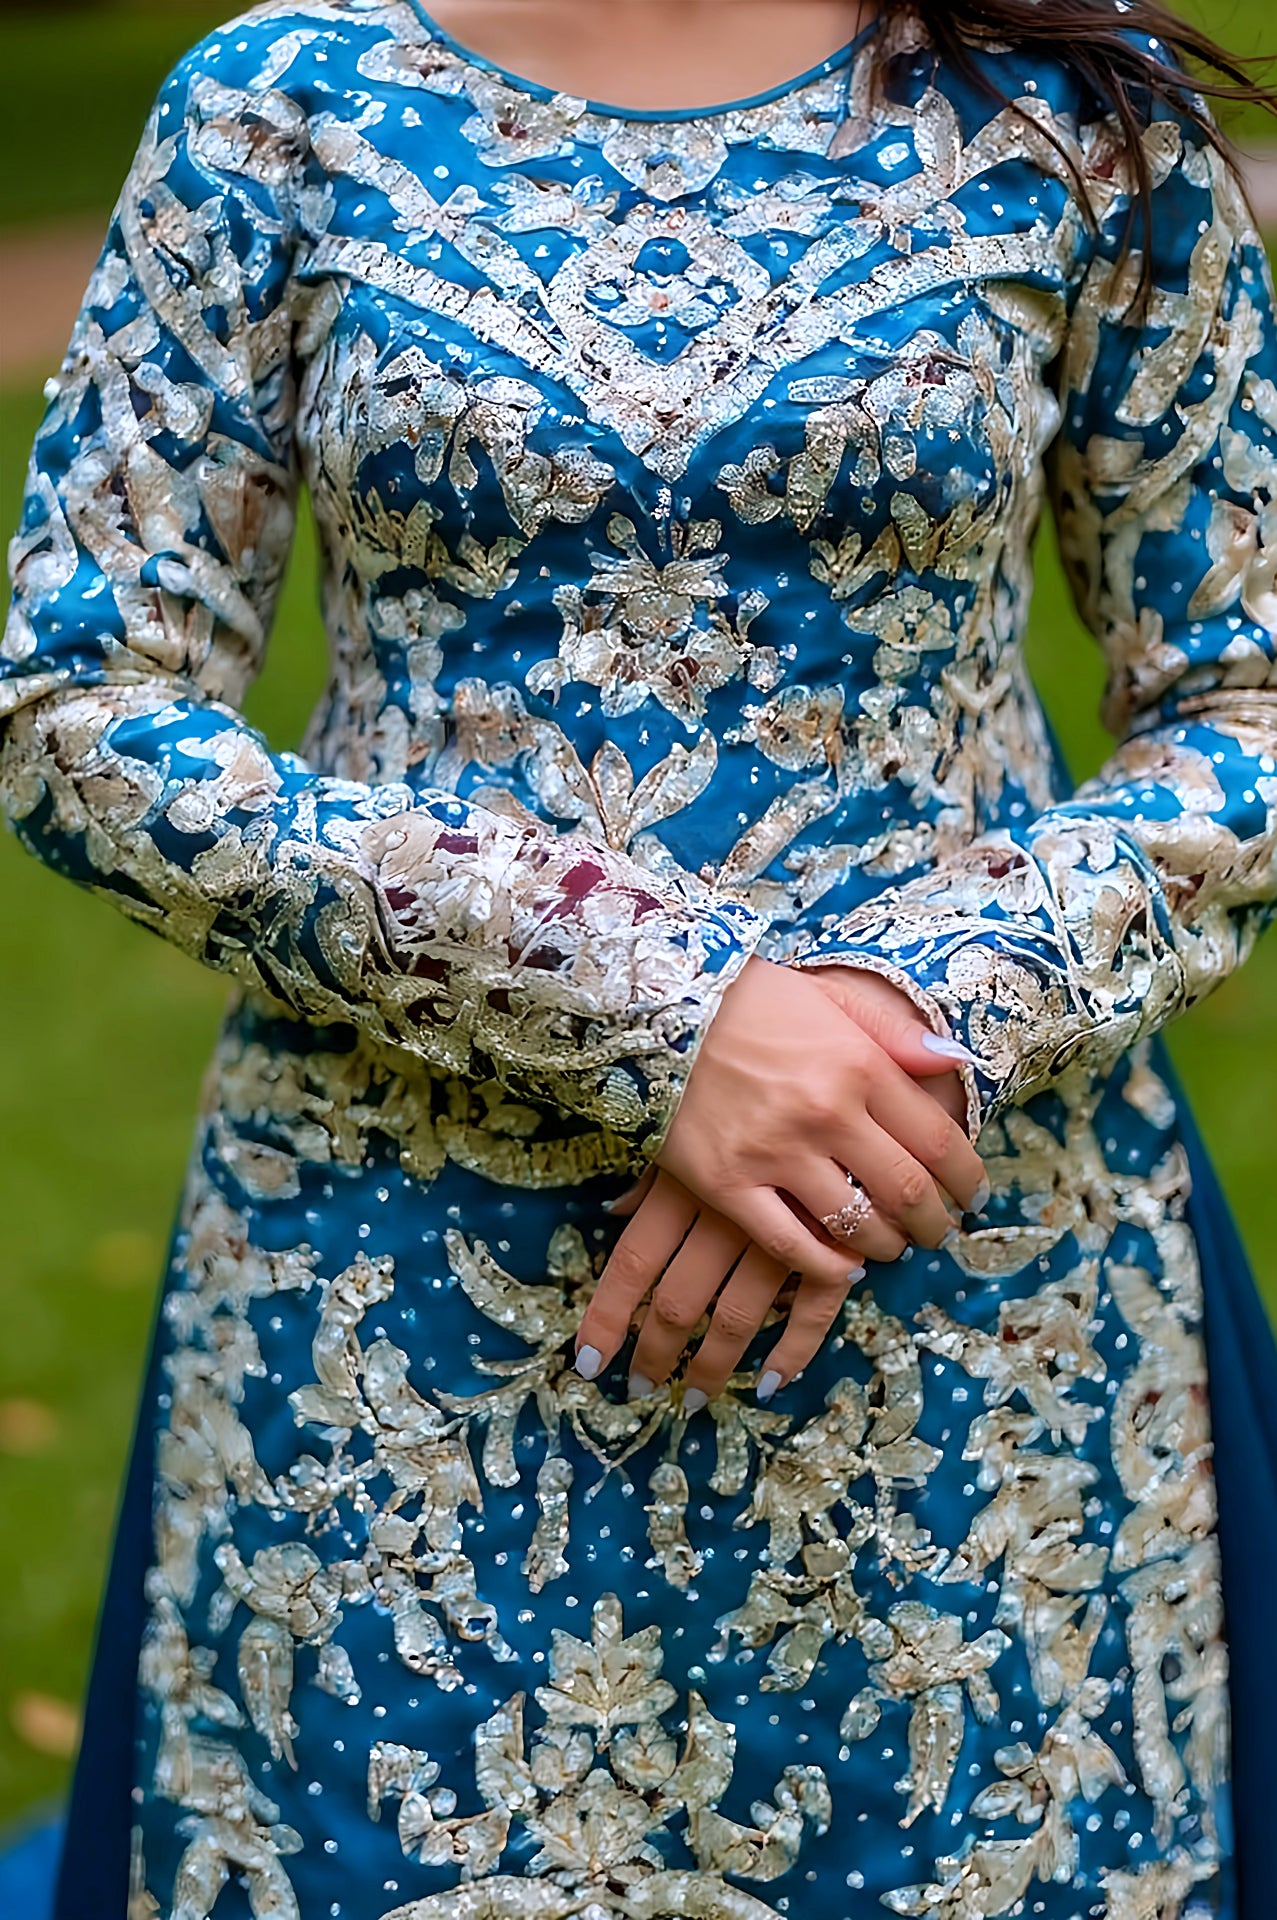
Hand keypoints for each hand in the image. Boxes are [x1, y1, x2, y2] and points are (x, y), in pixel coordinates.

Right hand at [658, 956, 984, 1270]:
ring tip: (891, 1248)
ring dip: (886, 1247)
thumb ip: (896, 1033)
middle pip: (906, 1191)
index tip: (973, 1196)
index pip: (937, 1139)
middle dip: (933, 1223)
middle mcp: (826, 1113)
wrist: (655, 1008)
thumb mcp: (829, 996)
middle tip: (938, 1233)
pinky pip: (789, 1244)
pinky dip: (825, 1266)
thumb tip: (959, 1064)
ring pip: (855, 1224)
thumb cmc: (748, 1001)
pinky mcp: (727, 1184)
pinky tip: (842, 1267)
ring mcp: (775, 1153)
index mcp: (859, 1065)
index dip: (966, 1179)